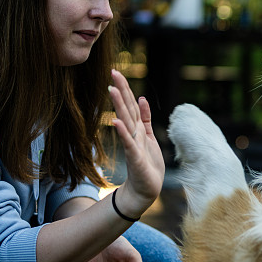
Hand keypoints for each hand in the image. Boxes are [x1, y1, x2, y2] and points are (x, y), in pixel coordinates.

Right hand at [108, 69, 164, 218]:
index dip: (125, 88)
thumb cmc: (147, 163)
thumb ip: (145, 118)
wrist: (145, 189)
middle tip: (113, 73)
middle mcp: (133, 133)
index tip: (116, 72)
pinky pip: (128, 142)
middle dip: (121, 91)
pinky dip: (123, 132)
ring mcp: (132, 144)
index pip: (130, 104)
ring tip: (112, 90)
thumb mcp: (149, 136)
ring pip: (126, 121)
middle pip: (126, 108)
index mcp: (137, 127)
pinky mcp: (134, 157)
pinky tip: (117, 122)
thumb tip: (142, 98)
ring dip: (119, 106)